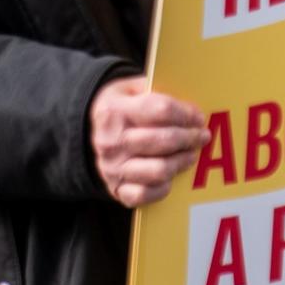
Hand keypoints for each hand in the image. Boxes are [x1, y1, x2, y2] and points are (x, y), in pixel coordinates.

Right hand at [89, 75, 209, 208]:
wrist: (82, 131)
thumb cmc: (118, 108)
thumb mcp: (130, 89)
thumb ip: (157, 93)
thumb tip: (192, 110)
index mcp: (114, 111)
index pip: (161, 110)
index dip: (186, 114)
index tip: (199, 117)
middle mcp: (111, 140)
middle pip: (163, 140)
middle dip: (190, 138)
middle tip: (202, 136)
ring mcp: (112, 168)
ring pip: (159, 170)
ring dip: (181, 162)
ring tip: (190, 155)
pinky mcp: (116, 189)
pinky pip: (145, 195)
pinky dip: (162, 187)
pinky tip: (170, 176)